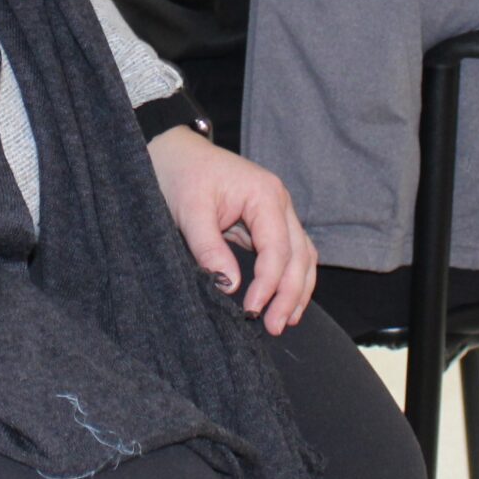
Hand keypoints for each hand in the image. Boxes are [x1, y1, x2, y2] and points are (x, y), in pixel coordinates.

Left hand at [145, 127, 316, 334]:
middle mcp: (279, 202)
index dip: (268, 284)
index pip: (277, 248)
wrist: (174, 151)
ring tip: (285, 322)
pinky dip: (291, 278)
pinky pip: (291, 253)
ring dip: (298, 290)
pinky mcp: (268, 222)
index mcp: (264, 194)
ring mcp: (278, 211)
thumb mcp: (189, 211)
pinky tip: (284, 302)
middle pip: (299, 255)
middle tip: (275, 327)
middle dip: (290, 294)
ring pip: (303, 256)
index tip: (251, 310)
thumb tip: (229, 286)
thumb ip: (209, 248)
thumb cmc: (181, 175)